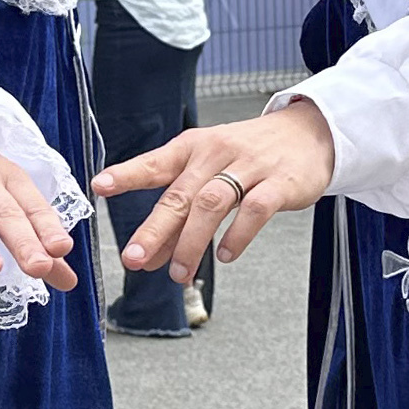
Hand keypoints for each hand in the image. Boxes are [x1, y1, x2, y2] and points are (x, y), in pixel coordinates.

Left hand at [90, 99, 336, 281]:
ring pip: (212, 204)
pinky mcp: (280, 182)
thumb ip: (180, 212)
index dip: (127, 174)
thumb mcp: (209, 170)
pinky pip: (255, 210)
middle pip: (180, 194)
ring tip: (179, 274)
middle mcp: (216, 153)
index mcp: (193, 148)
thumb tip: (148, 255)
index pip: (155, 163)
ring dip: (192, 243)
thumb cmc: (249, 156)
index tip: (99, 185)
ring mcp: (249, 166)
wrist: (308, 134)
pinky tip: (226, 255)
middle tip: (134, 259)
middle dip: (154, 230)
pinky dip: (238, 235)